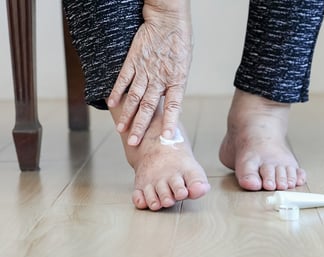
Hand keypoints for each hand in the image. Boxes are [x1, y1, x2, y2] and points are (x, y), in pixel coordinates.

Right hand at [107, 1, 191, 145]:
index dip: (169, 122)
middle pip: (148, 106)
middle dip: (140, 126)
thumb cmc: (180, 44)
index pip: (174, 106)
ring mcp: (145, 70)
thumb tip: (169, 103)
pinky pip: (123, 79)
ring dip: (127, 115)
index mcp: (177, 80)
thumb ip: (175, 85)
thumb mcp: (184, 67)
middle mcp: (160, 78)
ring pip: (134, 97)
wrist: (168, 21)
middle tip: (134, 142)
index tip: (165, 137)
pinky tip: (112, 104)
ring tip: (121, 129)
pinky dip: (117, 92)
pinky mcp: (133, 61)